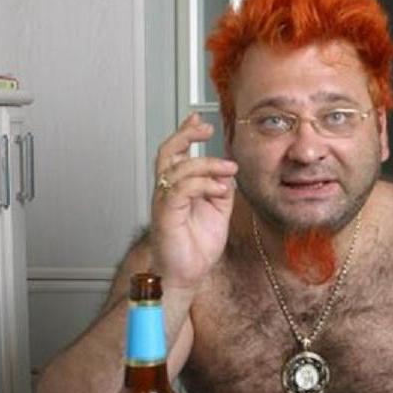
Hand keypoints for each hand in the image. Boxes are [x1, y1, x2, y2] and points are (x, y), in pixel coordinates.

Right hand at [151, 113, 237, 289]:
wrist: (188, 273)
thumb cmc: (196, 246)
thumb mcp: (218, 210)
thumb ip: (220, 188)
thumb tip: (228, 170)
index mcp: (179, 188)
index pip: (177, 153)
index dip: (185, 133)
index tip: (199, 119)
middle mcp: (168, 191)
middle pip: (167, 152)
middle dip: (185, 135)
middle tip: (206, 129)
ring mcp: (164, 201)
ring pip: (177, 168)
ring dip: (206, 164)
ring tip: (228, 170)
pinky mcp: (165, 214)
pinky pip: (180, 189)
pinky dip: (202, 184)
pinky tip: (219, 188)